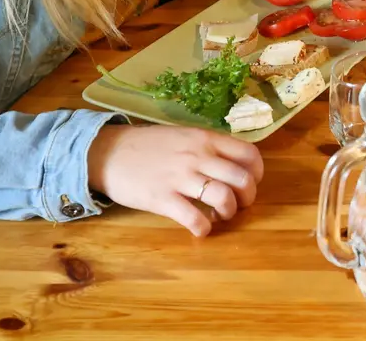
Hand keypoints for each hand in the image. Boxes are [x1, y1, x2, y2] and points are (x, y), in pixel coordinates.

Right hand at [86, 124, 262, 236]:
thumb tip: (232, 164)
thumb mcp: (183, 136)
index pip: (249, 154)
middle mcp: (198, 156)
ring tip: (219, 215)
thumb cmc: (147, 146)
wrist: (108, 152)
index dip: (257, 173)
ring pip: (223, 197)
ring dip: (228, 212)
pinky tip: (200, 229)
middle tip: (238, 205)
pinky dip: (203, 228)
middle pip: (242, 179)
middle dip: (247, 197)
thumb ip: (207, 147)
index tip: (250, 183)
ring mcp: (180, 178)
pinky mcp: (162, 199)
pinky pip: (194, 218)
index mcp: (205, 139)